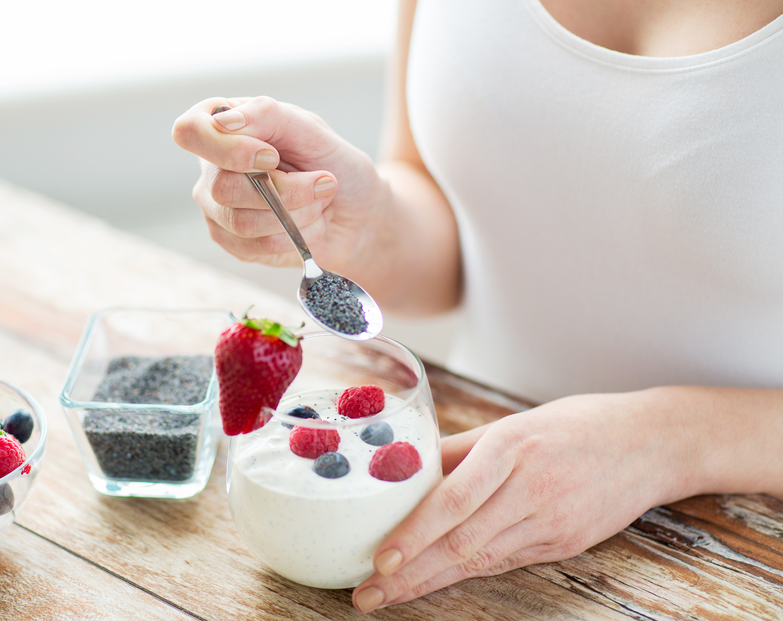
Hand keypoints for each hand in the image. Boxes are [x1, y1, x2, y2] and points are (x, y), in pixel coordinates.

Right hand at [171, 96, 386, 271]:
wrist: (359, 212)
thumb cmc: (334, 163)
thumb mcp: (310, 128)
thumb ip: (268, 115)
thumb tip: (224, 121)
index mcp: (223, 126)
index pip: (190, 132)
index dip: (229, 150)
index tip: (272, 157)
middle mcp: (212, 168)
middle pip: (223, 187)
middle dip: (286, 191)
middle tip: (323, 183)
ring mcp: (218, 209)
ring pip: (243, 222)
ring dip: (297, 214)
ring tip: (320, 203)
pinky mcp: (234, 243)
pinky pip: (256, 247)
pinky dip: (295, 236)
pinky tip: (309, 224)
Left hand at [352, 391, 688, 611]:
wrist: (652, 444)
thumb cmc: (576, 424)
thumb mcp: (514, 422)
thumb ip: (460, 449)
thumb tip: (406, 468)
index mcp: (513, 448)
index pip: (455, 500)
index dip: (415, 534)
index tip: (379, 558)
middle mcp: (531, 488)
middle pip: (462, 542)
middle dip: (410, 574)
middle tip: (367, 595)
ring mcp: (552, 522)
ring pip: (481, 560)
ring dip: (430, 581)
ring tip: (389, 596)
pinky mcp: (566, 544)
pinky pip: (506, 561)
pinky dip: (467, 574)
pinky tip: (435, 582)